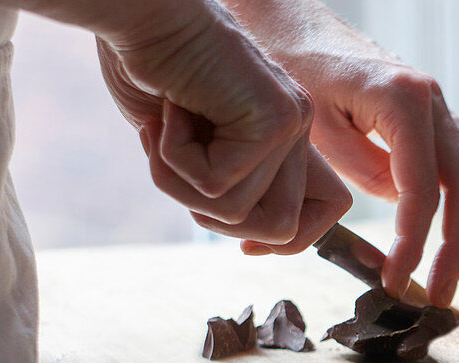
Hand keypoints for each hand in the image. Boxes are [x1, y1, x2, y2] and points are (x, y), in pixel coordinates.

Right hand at [92, 0, 351, 253]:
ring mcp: (292, 122)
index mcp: (286, 136)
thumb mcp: (188, 145)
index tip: (242, 243)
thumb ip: (225, 188)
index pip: (323, 213)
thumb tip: (254, 242)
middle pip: (283, 229)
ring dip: (183, 186)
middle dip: (216, 218)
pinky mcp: (274, 118)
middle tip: (175, 166)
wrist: (134, 11)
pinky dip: (174, 160)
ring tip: (167, 129)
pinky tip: (171, 110)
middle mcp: (298, 128)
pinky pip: (218, 186)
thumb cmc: (147, 68)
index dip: (278, 240)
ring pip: (243, 214)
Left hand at [222, 0, 458, 307]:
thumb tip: (402, 216)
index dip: (413, 243)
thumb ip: (360, 167)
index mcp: (403, 101)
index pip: (421, 190)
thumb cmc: (296, 69)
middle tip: (440, 295)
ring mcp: (443, 109)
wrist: (296, 26)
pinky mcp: (440, 120)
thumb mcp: (315, 122)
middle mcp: (435, 102)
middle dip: (457, 248)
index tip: (394, 279)